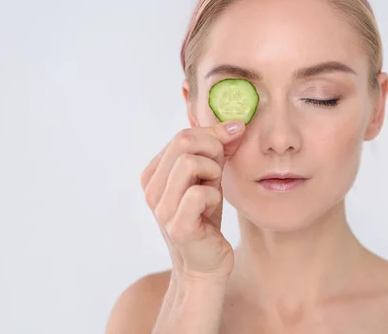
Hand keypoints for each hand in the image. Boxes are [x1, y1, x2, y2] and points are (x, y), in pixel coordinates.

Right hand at [141, 121, 244, 281]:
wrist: (205, 263)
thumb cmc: (206, 218)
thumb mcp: (209, 177)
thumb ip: (215, 150)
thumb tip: (236, 124)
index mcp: (154, 173)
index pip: (182, 135)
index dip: (212, 135)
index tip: (230, 146)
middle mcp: (151, 189)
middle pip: (183, 142)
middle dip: (212, 150)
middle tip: (219, 171)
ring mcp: (161, 208)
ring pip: (189, 163)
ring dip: (213, 172)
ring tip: (214, 190)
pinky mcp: (177, 226)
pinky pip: (200, 193)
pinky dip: (214, 196)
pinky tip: (212, 210)